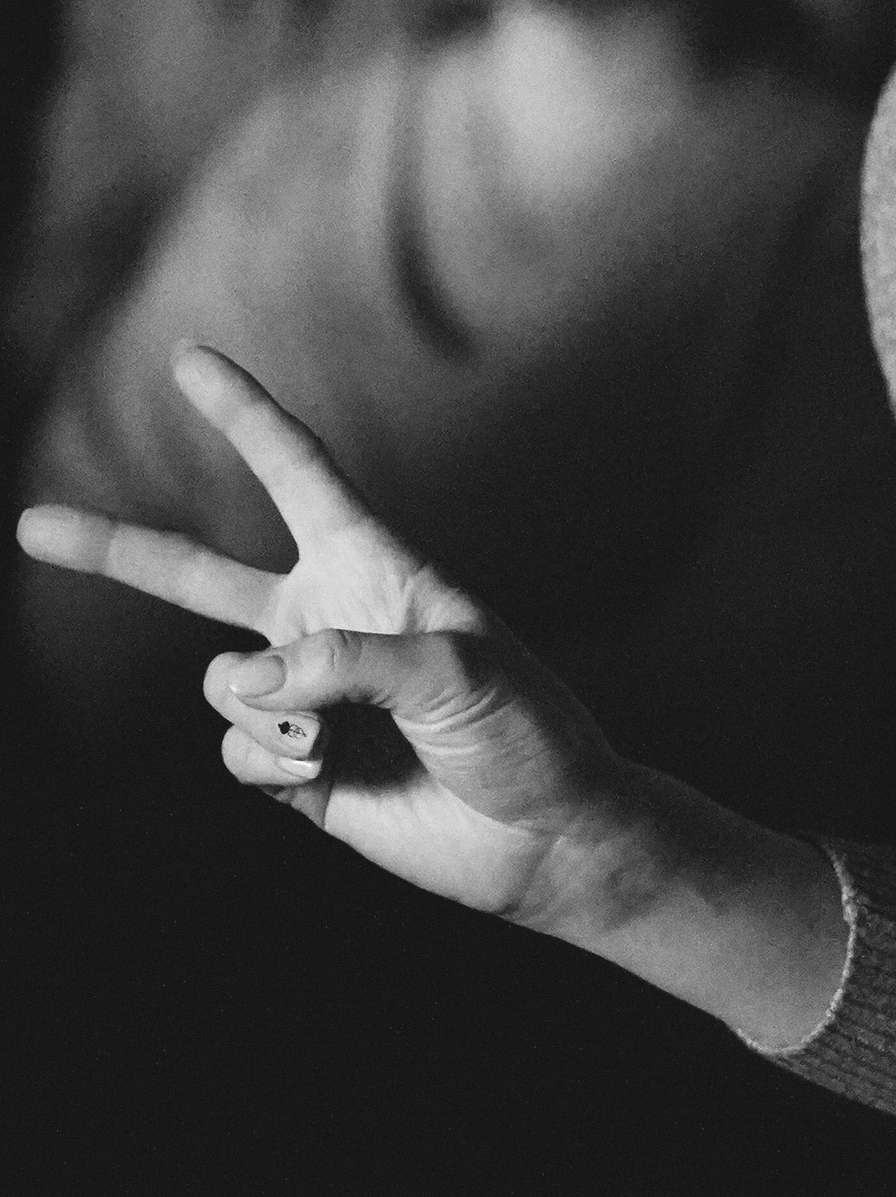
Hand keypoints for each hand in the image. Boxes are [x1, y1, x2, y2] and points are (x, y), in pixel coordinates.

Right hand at [17, 344, 635, 924]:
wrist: (543, 838)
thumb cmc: (526, 731)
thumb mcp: (459, 673)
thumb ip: (350, 662)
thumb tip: (250, 676)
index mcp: (374, 567)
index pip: (297, 471)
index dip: (242, 413)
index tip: (188, 358)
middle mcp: (326, 621)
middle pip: (197, 575)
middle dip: (113, 550)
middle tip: (29, 525)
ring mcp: (305, 696)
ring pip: (221, 682)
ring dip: (269, 712)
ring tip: (342, 740)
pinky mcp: (295, 765)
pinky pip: (235, 749)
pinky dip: (271, 763)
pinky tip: (327, 778)